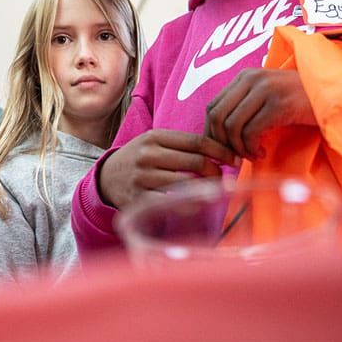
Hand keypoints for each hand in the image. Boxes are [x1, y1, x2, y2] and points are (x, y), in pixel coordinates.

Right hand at [96, 129, 232, 208]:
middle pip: (195, 162)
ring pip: (187, 183)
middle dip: (216, 170)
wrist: (107, 178)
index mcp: (154, 137)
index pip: (197, 141)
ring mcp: (143, 177)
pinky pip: (173, 203)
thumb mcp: (154, 143)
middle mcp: (148, 155)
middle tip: (224, 177)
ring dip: (207, 188)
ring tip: (213, 190)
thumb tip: (222, 151)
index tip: (235, 158)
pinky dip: (189, 204)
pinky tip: (196, 203)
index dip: (220, 150)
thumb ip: (182, 145)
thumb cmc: (140, 159)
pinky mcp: (139, 198)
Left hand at [204, 68, 317, 160]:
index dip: (212, 133)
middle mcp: (251, 79)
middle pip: (217, 116)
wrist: (336, 95)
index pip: (213, 106)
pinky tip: (261, 154)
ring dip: (238, 148)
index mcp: (245, 76)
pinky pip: (251, 132)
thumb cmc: (302, 101)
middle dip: (221, 143)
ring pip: (232, 126)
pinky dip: (251, 148)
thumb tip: (221, 134)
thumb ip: (246, 106)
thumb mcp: (269, 96)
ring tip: (251, 155)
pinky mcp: (279, 105)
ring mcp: (265, 90)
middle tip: (233, 158)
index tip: (222, 150)